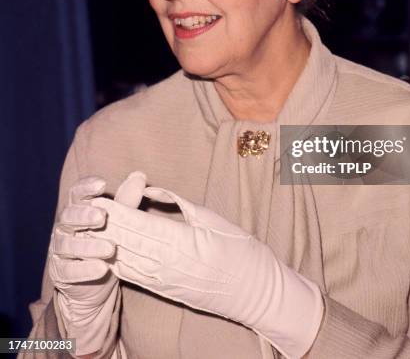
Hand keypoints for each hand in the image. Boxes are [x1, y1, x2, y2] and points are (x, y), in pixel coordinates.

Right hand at [49, 173, 145, 355]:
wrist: (96, 283)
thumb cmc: (107, 242)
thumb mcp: (118, 222)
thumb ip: (125, 201)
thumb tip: (140, 176)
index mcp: (78, 209)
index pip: (76, 193)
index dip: (86, 187)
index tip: (102, 184)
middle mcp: (65, 227)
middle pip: (68, 216)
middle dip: (84, 215)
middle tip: (102, 217)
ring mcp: (60, 250)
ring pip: (68, 244)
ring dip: (88, 246)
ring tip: (110, 249)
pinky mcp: (60, 273)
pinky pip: (69, 271)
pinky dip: (84, 270)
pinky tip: (101, 269)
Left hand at [88, 173, 323, 358]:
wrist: (254, 291)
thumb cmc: (240, 250)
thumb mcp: (212, 218)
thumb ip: (179, 204)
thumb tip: (153, 189)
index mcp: (180, 241)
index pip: (138, 224)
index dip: (116, 210)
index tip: (98, 197)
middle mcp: (166, 263)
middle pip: (126, 241)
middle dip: (104, 224)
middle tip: (84, 208)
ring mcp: (164, 280)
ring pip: (125, 260)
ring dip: (105, 243)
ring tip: (89, 228)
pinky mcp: (165, 290)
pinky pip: (134, 276)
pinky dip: (116, 263)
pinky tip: (104, 253)